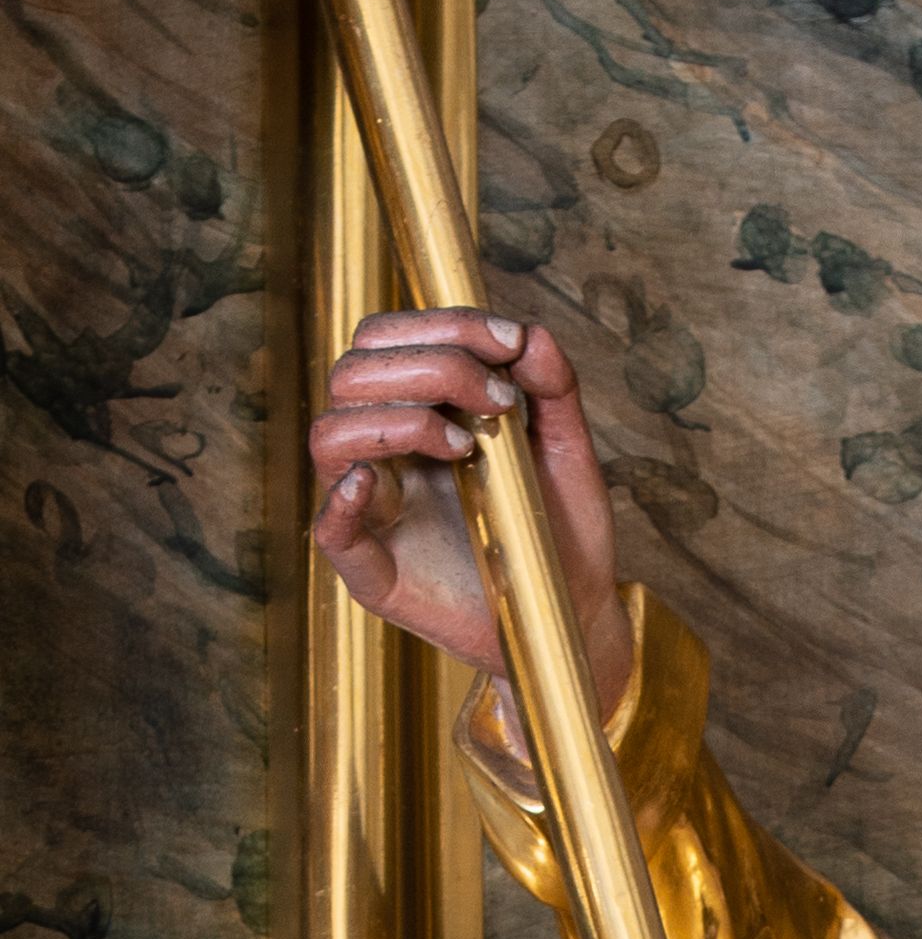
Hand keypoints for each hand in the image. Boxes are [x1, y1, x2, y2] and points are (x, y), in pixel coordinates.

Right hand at [308, 309, 633, 722]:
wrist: (573, 613)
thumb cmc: (560, 529)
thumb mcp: (567, 450)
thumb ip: (553, 390)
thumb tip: (530, 334)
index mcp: (415, 412)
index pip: (387, 341)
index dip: (440, 325)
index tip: (509, 341)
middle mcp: (383, 452)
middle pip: (353, 374)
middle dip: (430, 368)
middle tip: (500, 400)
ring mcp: (373, 511)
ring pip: (330, 436)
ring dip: (396, 422)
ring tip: (466, 446)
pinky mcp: (376, 574)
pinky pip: (331, 533)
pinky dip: (342, 502)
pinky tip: (371, 481)